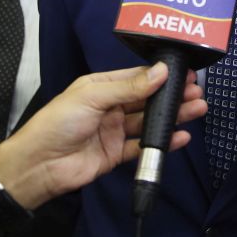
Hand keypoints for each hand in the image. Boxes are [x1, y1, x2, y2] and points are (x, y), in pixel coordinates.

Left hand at [0, 63, 206, 210]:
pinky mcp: (116, 154)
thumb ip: (129, 86)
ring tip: (197, 109)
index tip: (184, 73)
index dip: (160, 76)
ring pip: (149, 122)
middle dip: (171, 96)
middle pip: (147, 99)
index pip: (136, 77)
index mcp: (101, 87)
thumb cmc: (58, 123)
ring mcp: (114, 131)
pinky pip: (144, 146)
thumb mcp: (92, 96)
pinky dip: (163, 142)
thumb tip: (160, 71)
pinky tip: (180, 136)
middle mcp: (110, 107)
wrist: (39, 165)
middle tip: (196, 92)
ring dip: (172, 116)